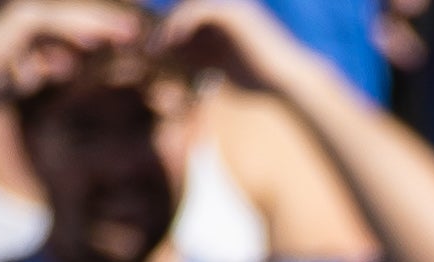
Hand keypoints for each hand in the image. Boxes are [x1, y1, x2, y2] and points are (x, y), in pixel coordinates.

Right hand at [0, 0, 144, 101]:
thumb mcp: (24, 74)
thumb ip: (46, 66)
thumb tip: (66, 66)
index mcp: (33, 29)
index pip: (76, 27)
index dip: (104, 31)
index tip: (134, 40)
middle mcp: (28, 17)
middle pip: (78, 17)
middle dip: (110, 24)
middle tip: (143, 32)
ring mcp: (21, 15)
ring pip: (70, 16)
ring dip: (102, 23)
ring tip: (132, 33)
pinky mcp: (16, 21)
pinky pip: (54, 22)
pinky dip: (78, 28)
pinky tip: (100, 37)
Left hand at [150, 0, 320, 92]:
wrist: (289, 82)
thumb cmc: (259, 81)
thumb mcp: (217, 67)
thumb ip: (195, 57)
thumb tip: (168, 61)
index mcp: (221, 17)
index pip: (183, 17)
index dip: (164, 31)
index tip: (149, 50)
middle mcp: (224, 6)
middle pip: (179, 10)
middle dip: (159, 28)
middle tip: (144, 48)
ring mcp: (228, 6)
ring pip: (184, 9)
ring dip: (166, 29)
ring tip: (154, 49)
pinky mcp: (230, 12)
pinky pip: (195, 13)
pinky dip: (180, 27)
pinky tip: (171, 43)